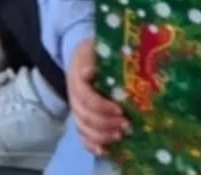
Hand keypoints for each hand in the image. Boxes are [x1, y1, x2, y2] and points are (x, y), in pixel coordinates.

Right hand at [67, 37, 128, 155]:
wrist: (83, 55)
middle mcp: (73, 94)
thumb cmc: (96, 53)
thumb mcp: (96, 48)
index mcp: (76, 76)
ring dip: (102, 135)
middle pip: (85, 115)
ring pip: (83, 127)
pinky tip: (104, 151)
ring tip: (120, 136)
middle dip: (106, 123)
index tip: (119, 109)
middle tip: (127, 125)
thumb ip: (97, 57)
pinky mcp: (79, 117)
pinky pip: (81, 135)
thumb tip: (90, 71)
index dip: (101, 106)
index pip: (85, 96)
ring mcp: (75, 107)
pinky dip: (91, 145)